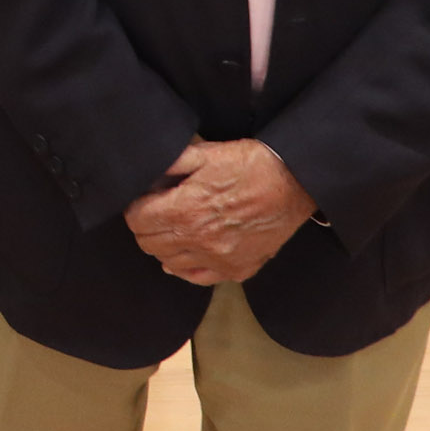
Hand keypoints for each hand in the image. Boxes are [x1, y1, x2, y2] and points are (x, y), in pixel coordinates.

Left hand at [122, 138, 315, 286]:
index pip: (137, 221)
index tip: (142, 201)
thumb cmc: (249, 164)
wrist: (295, 182)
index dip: (135, 209)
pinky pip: (198, 278)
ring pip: (168, 263)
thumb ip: (170, 165)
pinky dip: (186, 267)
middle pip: (148, 244)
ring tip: (173, 229)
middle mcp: (199, 239)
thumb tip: (145, 177)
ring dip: (164, 247)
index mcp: (186, 209)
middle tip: (154, 213)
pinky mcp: (237, 269)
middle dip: (145, 227)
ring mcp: (219, 258)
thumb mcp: (204, 153)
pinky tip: (188, 252)